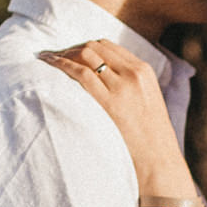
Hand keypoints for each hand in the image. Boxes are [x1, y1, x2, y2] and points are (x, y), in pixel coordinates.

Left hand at [40, 41, 188, 188]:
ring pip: (86, 54)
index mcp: (144, 70)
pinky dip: (62, 65)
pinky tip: (49, 65)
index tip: (71, 54)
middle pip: (96, 46)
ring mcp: (122, 86)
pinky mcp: (110, 102)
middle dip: (73, 48)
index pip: (109, 46)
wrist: (159, 160)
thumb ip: (130, 86)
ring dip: (64, 54)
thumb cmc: (151, 139)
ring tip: (47, 59)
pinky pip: (81, 73)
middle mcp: (134, 73)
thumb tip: (104, 80)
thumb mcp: (147, 101)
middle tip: (56, 57)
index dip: (87, 47)